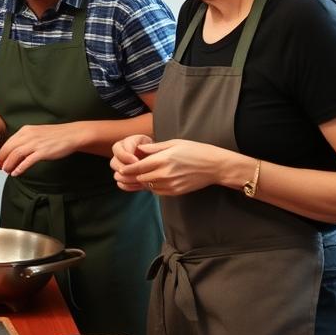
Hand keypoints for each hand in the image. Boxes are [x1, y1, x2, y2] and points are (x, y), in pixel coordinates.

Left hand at [0, 123, 82, 175]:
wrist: (71, 135)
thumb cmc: (55, 135)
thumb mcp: (36, 133)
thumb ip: (25, 139)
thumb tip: (15, 149)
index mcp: (25, 130)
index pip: (8, 142)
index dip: (1, 153)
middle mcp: (28, 136)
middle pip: (9, 148)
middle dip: (2, 160)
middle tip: (0, 167)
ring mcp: (35, 144)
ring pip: (15, 155)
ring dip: (9, 164)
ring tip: (7, 171)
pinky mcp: (42, 152)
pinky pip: (27, 161)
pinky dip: (20, 168)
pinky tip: (16, 173)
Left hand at [114, 138, 229, 195]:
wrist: (215, 166)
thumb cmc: (196, 151)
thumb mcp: (174, 143)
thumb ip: (155, 147)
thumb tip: (139, 148)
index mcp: (162, 160)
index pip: (137, 167)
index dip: (126, 169)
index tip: (120, 169)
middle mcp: (164, 174)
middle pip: (140, 178)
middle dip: (130, 177)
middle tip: (122, 175)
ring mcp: (170, 185)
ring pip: (148, 186)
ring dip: (141, 182)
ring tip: (135, 177)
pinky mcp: (175, 192)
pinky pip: (157, 191)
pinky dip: (152, 187)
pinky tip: (152, 181)